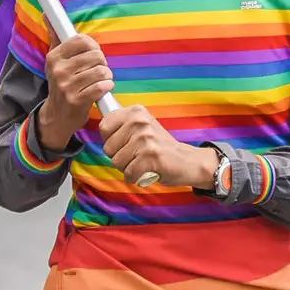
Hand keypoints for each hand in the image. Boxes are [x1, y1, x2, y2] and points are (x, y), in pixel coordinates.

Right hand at [39, 33, 114, 144]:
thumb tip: (47, 14)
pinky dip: (107, 86)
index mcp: (54, 57)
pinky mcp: (78, 101)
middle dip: (102, 62)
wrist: (57, 116)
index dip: (93, 46)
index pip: (82, 40)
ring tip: (100, 79)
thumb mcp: (55, 61)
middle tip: (97, 69)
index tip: (92, 53)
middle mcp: (59, 70)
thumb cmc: (61, 83)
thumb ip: (55, 36)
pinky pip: (102, 86)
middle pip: (96, 55)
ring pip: (101, 71)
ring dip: (106, 75)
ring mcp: (67, 86)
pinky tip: (102, 88)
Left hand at [98, 105, 217, 188]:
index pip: (104, 126)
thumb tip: (101, 128)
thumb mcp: (142, 127)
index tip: (124, 143)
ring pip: (117, 162)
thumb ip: (122, 126)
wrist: (187, 160)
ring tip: (142, 163)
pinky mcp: (151, 156)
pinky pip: (129, 173)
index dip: (110, 140)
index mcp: (136, 111)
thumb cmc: (160, 147)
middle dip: (119, 157)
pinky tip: (146, 171)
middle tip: (136, 155)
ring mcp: (146, 138)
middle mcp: (140, 121)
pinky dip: (135, 177)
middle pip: (108, 147)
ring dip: (128, 168)